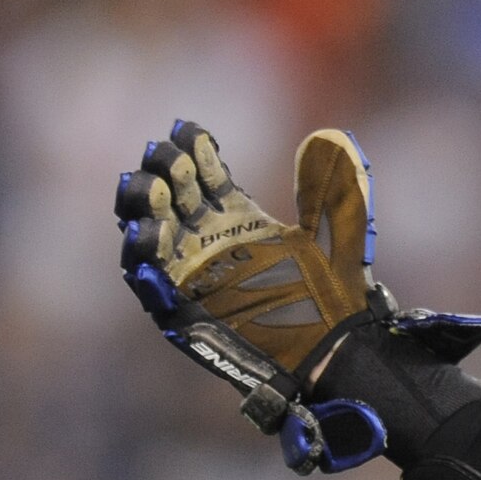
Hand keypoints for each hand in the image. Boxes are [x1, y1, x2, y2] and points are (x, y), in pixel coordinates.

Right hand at [117, 123, 480, 471]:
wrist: (335, 351)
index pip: (203, 175)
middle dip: (161, 171)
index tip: (188, 128)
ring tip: (147, 184)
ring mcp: (192, 275)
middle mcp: (207, 242)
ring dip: (142, 207)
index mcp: (236, 219)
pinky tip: (145, 236)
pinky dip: (145, 260)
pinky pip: (152, 285)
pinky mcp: (185, 310)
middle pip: (168, 197)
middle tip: (165, 152)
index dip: (192, 150)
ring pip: (149, 234)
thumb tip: (333, 138)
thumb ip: (332, 188)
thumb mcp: (338, 233)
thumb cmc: (334, 296)